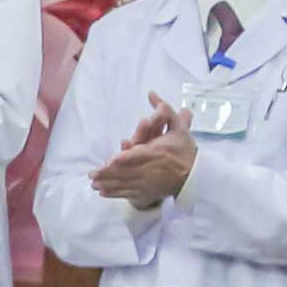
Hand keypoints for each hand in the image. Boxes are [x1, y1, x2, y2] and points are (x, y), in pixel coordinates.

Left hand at [93, 91, 196, 207]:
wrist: (195, 174)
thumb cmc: (185, 150)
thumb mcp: (179, 128)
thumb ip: (165, 111)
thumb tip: (151, 93)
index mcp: (156, 151)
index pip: (138, 155)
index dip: (123, 159)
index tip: (109, 161)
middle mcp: (151, 168)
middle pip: (127, 172)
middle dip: (108, 175)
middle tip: (91, 175)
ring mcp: (149, 182)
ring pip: (126, 184)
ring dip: (108, 185)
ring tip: (93, 185)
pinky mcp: (148, 192)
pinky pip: (129, 193)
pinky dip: (115, 193)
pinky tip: (103, 193)